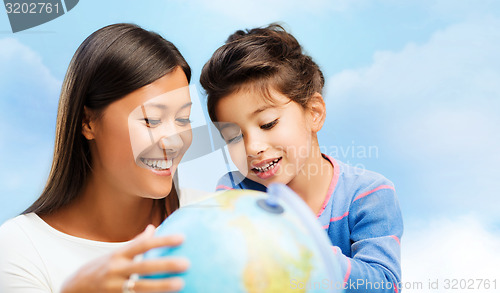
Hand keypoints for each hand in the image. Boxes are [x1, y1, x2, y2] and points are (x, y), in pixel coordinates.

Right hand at [61, 225, 188, 292]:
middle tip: (186, 263)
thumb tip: (153, 228)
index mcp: (118, 255)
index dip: (162, 240)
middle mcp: (115, 271)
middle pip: (143, 267)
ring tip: (180, 284)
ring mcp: (114, 288)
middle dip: (165, 265)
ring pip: (140, 288)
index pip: (143, 245)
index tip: (182, 238)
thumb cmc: (99, 269)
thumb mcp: (115, 254)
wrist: (72, 290)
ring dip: (161, 287)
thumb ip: (135, 243)